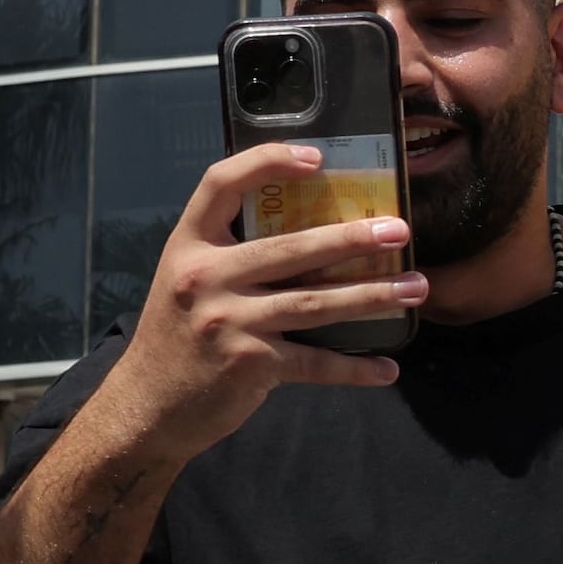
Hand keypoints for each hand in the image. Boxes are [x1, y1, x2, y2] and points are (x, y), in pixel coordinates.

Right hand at [112, 148, 423, 459]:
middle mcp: (206, 277)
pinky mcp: (250, 365)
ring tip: (415, 287)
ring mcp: (228, 322)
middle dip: (352, 239)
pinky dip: (355, 367)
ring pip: (315, 303)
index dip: (267, 162)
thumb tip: (312, 233)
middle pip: (291, 247)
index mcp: (190, 245)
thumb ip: (231, 254)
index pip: (221, 184)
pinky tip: (387, 367)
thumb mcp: (187, 280)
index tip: (317, 158)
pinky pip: (315, 363)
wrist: (146, 406)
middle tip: (399, 230)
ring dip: (373, 296)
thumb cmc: (177, 335)